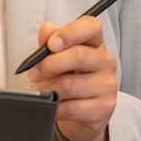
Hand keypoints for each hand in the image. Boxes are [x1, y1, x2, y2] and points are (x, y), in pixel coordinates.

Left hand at [26, 16, 117, 140]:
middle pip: (78, 55)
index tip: (51, 44)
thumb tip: (46, 29)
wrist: (79, 113)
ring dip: (49, 89)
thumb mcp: (56, 58)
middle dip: (49, 65)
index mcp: (95, 42)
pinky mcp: (104, 107)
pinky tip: (53, 106)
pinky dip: (56, 108)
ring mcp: (107, 85)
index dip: (70, 33)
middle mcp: (105, 61)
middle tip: (33, 73)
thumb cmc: (67, 79)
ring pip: (70, 84)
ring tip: (42, 91)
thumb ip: (49, 41)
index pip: (91, 27)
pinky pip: (72, 107)